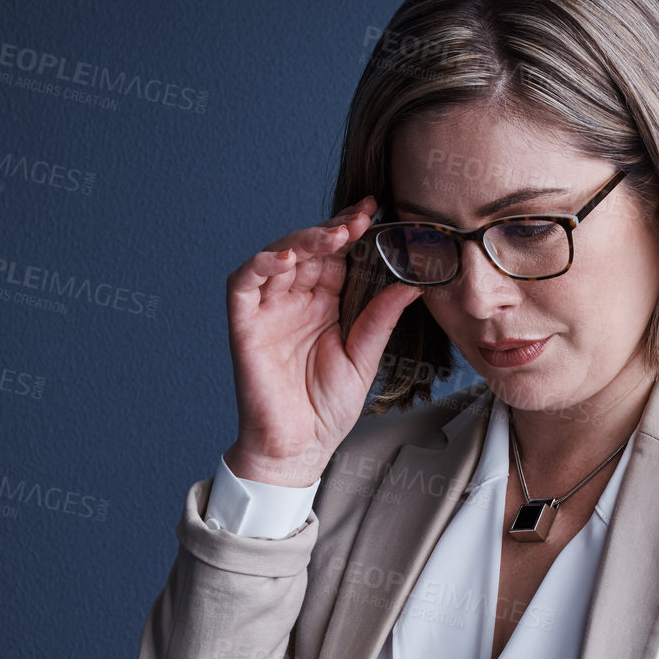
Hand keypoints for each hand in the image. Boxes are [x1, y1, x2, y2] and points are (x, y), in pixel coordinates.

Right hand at [223, 196, 423, 487]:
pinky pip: (245, 283)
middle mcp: (295, 301)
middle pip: (309, 248)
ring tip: (332, 235)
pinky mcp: (245, 324)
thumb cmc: (326, 409)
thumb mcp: (364, 358)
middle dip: (332, 228)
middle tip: (358, 219)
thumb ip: (381, 318)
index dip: (351, 229)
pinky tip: (288, 256)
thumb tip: (413, 282)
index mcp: (325, 305)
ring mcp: (268, 310)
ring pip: (278, 256)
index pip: (336, 255)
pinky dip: (262, 264)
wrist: (299, 448)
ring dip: (303, 239)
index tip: (373, 210)